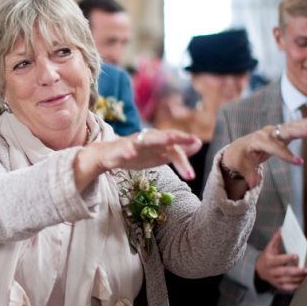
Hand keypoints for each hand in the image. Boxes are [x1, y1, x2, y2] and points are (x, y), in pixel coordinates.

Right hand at [76, 129, 201, 188]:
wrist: (108, 155)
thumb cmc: (137, 155)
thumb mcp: (159, 155)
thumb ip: (177, 152)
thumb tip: (198, 144)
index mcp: (158, 142)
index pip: (175, 149)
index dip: (185, 157)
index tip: (194, 167)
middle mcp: (148, 139)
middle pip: (165, 137)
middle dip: (178, 137)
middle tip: (192, 138)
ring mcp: (134, 143)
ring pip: (146, 139)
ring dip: (158, 138)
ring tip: (169, 139)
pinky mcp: (119, 149)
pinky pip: (124, 149)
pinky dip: (128, 150)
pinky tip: (132, 154)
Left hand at [222, 116, 306, 188]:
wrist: (239, 148)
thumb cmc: (239, 157)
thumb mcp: (241, 166)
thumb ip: (248, 174)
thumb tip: (252, 185)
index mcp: (257, 140)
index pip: (273, 147)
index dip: (286, 154)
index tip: (299, 162)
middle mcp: (268, 132)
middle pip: (287, 131)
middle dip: (303, 130)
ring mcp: (276, 130)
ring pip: (295, 126)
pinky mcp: (283, 131)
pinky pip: (298, 127)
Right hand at [254, 228, 306, 291]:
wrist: (258, 271)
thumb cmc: (266, 257)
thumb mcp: (269, 248)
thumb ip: (276, 239)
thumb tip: (282, 228)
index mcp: (269, 262)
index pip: (278, 260)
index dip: (286, 258)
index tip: (296, 255)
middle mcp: (272, 272)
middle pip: (285, 272)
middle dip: (296, 271)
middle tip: (306, 268)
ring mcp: (276, 280)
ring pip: (289, 280)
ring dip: (299, 278)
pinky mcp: (279, 286)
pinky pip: (289, 287)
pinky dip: (297, 286)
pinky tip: (304, 282)